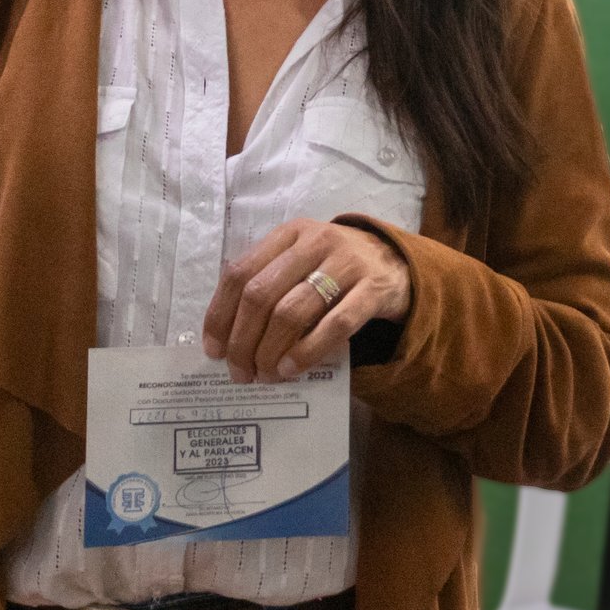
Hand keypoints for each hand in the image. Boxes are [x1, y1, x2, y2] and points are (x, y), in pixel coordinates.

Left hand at [202, 219, 411, 383]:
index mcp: (288, 234)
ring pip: (292, 311)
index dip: (220, 314)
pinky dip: (307, 351)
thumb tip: (227, 336)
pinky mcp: (373, 289)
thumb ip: (268, 283)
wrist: (396, 263)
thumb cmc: (334, 268)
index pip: (240, 272)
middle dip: (243, 340)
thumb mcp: (300, 261)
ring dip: (270, 350)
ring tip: (265, 374)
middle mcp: (315, 242)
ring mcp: (346, 263)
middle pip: (261, 295)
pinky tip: (292, 369)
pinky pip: (335, 325)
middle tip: (240, 371)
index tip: (214, 351)